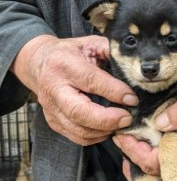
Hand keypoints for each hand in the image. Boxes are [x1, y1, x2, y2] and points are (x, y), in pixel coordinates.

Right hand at [11, 35, 137, 144]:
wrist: (39, 63)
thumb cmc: (70, 53)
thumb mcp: (90, 43)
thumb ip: (110, 51)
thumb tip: (134, 67)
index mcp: (64, 64)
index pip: (91, 81)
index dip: (114, 92)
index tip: (132, 99)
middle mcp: (54, 88)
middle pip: (79, 112)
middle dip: (107, 119)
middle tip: (128, 119)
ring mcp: (51, 108)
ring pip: (79, 130)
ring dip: (104, 131)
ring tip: (121, 124)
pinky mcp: (54, 122)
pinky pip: (77, 137)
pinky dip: (96, 137)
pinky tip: (108, 130)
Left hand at [114, 89, 176, 180]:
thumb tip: (158, 122)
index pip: (156, 165)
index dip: (136, 151)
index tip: (122, 137)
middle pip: (156, 176)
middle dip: (135, 159)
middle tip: (121, 141)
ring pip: (162, 178)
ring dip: (145, 163)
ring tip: (129, 146)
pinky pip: (171, 175)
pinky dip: (157, 165)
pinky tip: (147, 152)